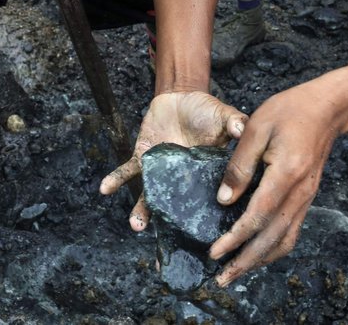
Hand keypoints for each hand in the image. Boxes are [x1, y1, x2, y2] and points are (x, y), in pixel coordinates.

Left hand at [99, 91, 247, 230]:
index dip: (205, 222)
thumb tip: (243, 129)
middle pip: (176, 209)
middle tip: (166, 250)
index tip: (206, 244)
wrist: (181, 98)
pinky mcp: (143, 158)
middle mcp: (181, 181)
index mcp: (205, 175)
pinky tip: (105, 189)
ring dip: (142, 212)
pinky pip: (128, 172)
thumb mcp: (224, 115)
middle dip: (170, 229)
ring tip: (136, 224)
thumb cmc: (207, 111)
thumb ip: (235, 122)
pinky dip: (116, 180)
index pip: (206, 202)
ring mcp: (161, 172)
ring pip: (150, 197)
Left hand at [208, 82, 339, 285]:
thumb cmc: (290, 110)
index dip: (235, 238)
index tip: (214, 252)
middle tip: (221, 279)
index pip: (258, 216)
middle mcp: (300, 193)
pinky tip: (258, 252)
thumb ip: (239, 165)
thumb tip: (224, 200)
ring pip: (284, 240)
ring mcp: (307, 198)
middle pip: (272, 239)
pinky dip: (274, 248)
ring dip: (260, 260)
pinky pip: (291, 231)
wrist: (328, 108)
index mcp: (286, 174)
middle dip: (245, 262)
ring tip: (236, 272)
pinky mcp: (308, 197)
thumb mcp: (257, 127)